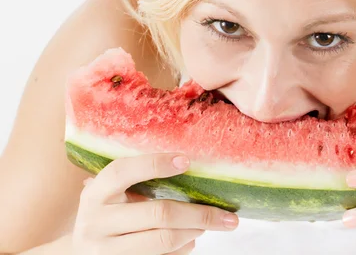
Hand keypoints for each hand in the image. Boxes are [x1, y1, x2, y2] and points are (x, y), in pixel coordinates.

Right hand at [72, 153, 238, 254]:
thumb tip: (189, 166)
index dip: (155, 164)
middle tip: (227, 216)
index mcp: (97, 193)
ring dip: (193, 232)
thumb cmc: (108, 213)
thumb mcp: (111, 194)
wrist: (78, 252)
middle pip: (159, 213)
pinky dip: (182, 250)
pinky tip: (190, 241)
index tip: (187, 160)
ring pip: (163, 241)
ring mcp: (104, 251)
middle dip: (199, 214)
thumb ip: (137, 181)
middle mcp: (96, 221)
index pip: (124, 171)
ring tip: (206, 226)